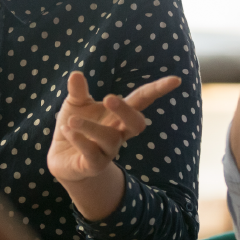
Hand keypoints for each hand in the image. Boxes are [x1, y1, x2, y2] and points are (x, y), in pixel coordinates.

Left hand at [47, 71, 181, 220]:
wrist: (63, 160)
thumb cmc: (75, 127)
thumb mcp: (75, 106)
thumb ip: (78, 91)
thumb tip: (76, 73)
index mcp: (118, 115)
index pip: (143, 100)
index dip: (158, 90)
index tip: (176, 80)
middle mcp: (119, 133)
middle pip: (137, 124)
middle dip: (126, 111)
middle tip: (109, 98)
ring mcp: (109, 150)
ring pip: (111, 138)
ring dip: (90, 127)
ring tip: (71, 121)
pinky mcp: (94, 165)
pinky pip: (92, 153)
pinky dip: (80, 140)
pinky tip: (68, 130)